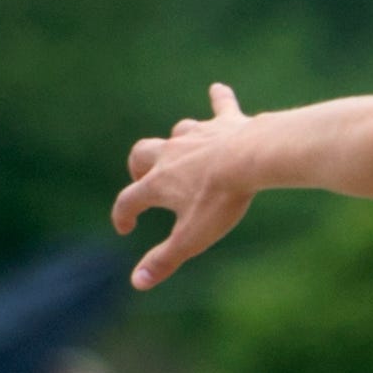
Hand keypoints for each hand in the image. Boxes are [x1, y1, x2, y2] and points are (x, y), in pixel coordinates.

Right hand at [113, 83, 258, 290]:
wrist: (250, 159)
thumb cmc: (220, 201)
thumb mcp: (192, 238)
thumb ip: (164, 260)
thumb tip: (136, 283)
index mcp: (159, 183)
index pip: (129, 201)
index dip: (123, 216)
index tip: (125, 227)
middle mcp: (171, 154)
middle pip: (141, 154)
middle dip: (138, 167)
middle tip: (142, 179)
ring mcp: (197, 135)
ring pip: (177, 132)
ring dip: (176, 140)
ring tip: (180, 149)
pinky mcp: (225, 123)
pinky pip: (220, 106)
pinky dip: (219, 100)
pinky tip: (218, 90)